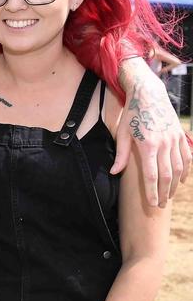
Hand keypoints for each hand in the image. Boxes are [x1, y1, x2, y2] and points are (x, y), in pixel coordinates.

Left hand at [113, 71, 191, 206]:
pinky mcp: (181, 135)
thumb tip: (114, 172)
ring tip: (169, 196)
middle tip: (161, 205)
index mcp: (148, 145)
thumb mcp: (122, 134)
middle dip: (164, 192)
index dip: (152, 192)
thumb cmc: (132, 115)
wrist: (149, 95)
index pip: (151, 175)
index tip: (153, 204)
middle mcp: (164, 144)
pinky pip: (187, 157)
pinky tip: (182, 180)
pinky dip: (186, 170)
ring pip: (179, 168)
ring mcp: (175, 139)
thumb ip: (121, 155)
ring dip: (175, 184)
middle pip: (167, 175)